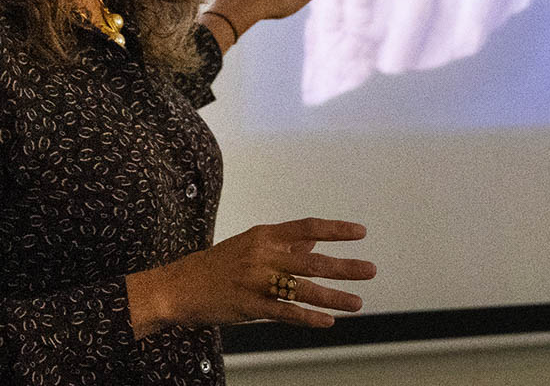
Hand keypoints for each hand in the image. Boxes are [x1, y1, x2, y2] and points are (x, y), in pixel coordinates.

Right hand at [127, 218, 375, 336]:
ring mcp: (256, 281)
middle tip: (370, 270)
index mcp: (264, 236)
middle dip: (345, 267)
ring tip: (357, 302)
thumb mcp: (251, 246)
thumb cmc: (217, 266)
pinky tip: (327, 322)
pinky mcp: (249, 306)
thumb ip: (285, 245)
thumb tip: (317, 242)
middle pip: (312, 260)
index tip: (360, 233)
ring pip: (303, 289)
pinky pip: (286, 313)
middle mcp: (262, 255)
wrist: (179, 286)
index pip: (307, 227)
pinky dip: (308, 317)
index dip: (336, 230)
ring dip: (334, 297)